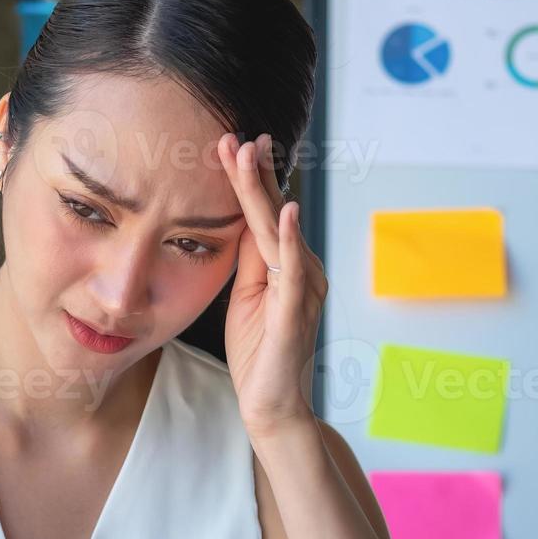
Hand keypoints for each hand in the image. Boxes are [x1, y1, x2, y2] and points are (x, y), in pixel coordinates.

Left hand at [217, 132, 327, 440]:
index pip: (264, 214)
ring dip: (265, 191)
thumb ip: (249, 259)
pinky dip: (289, 239)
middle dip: (255, 172)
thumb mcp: (245, 296)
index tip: (234, 142)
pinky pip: (294, 270)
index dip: (250, 178)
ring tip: (252, 153)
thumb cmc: (258, 352)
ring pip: (279, 231)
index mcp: (287, 266)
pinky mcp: (296, 313)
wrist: (270, 404)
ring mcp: (302, 291)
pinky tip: (286, 210)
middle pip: (273, 213)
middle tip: (239, 134)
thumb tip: (243, 219)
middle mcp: (304, 271)